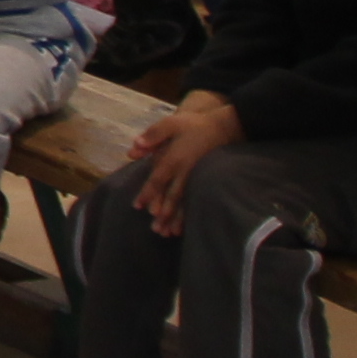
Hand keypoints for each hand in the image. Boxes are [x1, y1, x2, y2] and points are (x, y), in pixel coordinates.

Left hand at [129, 90, 241, 235]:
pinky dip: (191, 213)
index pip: (159, 180)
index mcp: (174, 160)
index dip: (149, 194)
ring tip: (168, 233)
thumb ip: (152, 136)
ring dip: (177, 218)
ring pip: (185, 201)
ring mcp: (197, 178)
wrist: (223, 128)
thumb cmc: (193, 126)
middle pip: (173, 196)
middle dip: (164, 213)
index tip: (139, 207)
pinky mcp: (206, 180)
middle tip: (155, 229)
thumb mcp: (171, 124)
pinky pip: (197, 199)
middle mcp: (185, 172)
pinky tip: (185, 225)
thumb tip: (133, 148)